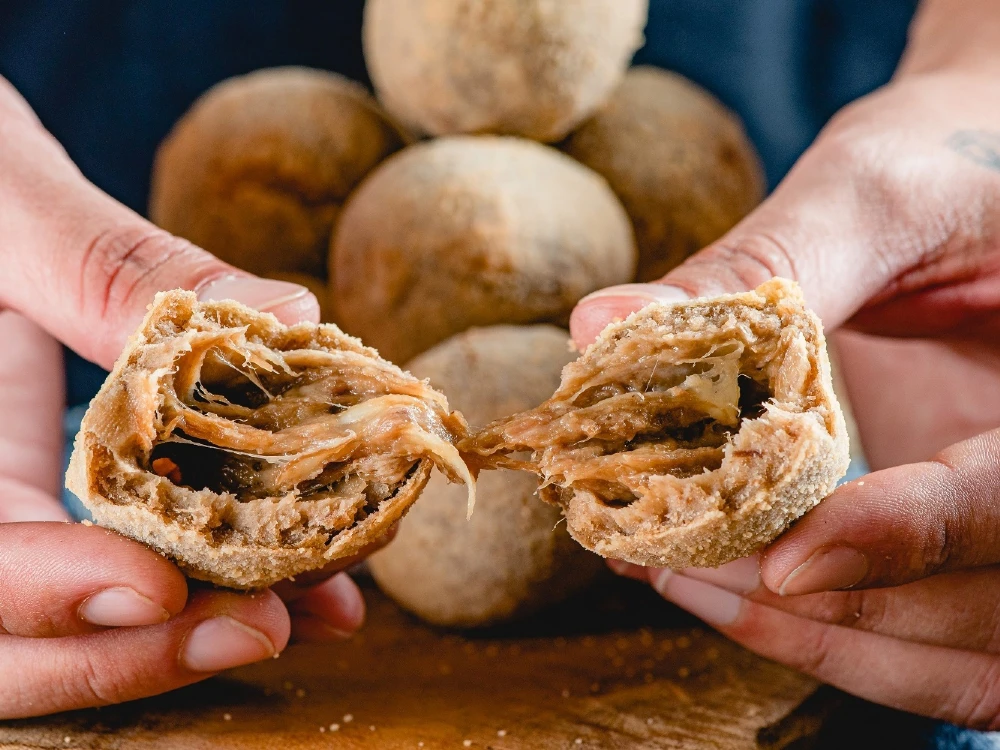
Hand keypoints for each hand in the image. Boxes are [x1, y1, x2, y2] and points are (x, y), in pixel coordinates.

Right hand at [0, 77, 371, 717]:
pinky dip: (201, 589)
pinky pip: (113, 574)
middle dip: (131, 652)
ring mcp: (3, 518)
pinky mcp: (50, 510)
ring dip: (188, 635)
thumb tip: (291, 321)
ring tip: (315, 611)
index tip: (159, 586)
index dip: (49, 592)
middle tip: (264, 627)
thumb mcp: (4, 201)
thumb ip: (114, 264)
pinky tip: (302, 583)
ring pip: (67, 632)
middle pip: (7, 641)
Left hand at [570, 60, 999, 725]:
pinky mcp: (960, 546)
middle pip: (979, 606)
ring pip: (948, 654)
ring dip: (809, 635)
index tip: (780, 562)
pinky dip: (816, 631)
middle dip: (826, 605)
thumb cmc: (946, 167)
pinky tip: (705, 580)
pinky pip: (914, 634)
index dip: (903, 540)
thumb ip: (757, 274)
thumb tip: (601, 324)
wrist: (976, 182)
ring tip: (669, 572)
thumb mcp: (870, 203)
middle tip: (674, 557)